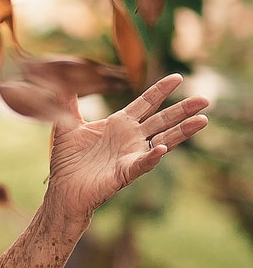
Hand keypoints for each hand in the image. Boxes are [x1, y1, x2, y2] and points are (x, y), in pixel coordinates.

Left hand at [48, 74, 208, 218]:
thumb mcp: (66, 126)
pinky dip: (152, 156)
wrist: (62, 189)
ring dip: (182, 131)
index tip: (178, 77)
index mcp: (119, 124)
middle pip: (162, 119)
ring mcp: (131, 155)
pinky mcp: (125, 172)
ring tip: (202, 120)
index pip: (145, 103)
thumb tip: (63, 78)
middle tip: (206, 99)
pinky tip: (162, 148)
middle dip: (183, 109)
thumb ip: (68, 102)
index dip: (160, 90)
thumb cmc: (67, 160)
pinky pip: (143, 163)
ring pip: (163, 140)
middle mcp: (130, 138)